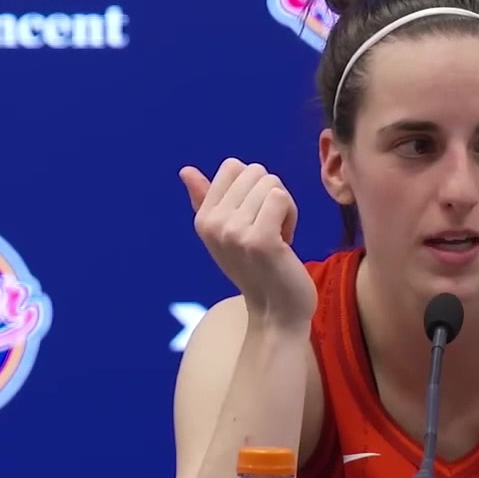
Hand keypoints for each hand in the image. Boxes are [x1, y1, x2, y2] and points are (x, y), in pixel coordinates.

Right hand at [181, 160, 316, 331]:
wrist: (276, 311)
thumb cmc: (257, 268)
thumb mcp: (226, 233)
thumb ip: (206, 199)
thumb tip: (186, 170)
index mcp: (203, 218)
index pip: (233, 166)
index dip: (253, 186)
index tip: (255, 217)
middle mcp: (213, 224)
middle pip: (256, 172)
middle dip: (271, 196)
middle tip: (269, 230)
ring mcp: (234, 232)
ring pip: (272, 184)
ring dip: (285, 209)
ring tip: (277, 237)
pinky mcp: (259, 240)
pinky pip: (281, 198)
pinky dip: (292, 216)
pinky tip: (285, 242)